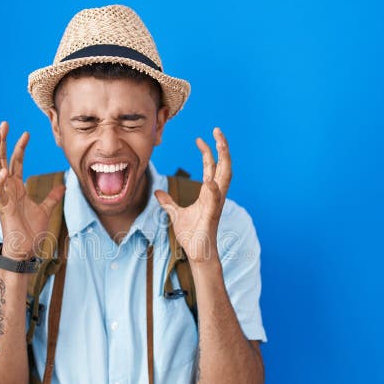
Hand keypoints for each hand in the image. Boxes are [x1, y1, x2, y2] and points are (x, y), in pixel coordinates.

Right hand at [0, 121, 65, 259]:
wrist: (25, 250)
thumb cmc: (30, 231)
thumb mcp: (45, 210)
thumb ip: (52, 198)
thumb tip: (62, 187)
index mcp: (16, 188)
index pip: (16, 162)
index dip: (19, 147)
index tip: (25, 133)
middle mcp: (8, 189)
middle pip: (2, 160)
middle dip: (1, 142)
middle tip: (2, 124)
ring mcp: (4, 197)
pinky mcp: (3, 208)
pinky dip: (0, 181)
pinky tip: (2, 170)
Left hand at [154, 127, 232, 263]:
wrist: (197, 253)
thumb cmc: (191, 234)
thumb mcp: (175, 214)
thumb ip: (168, 202)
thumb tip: (158, 192)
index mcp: (208, 193)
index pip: (211, 167)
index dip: (208, 151)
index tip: (200, 138)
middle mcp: (215, 195)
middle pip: (224, 166)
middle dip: (222, 148)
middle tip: (217, 130)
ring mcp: (216, 204)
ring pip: (226, 178)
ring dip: (224, 160)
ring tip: (220, 144)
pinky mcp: (212, 216)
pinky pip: (215, 201)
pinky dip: (213, 190)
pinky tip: (209, 180)